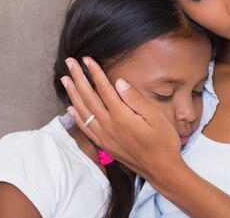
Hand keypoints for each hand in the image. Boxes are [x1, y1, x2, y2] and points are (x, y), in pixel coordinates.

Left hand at [61, 57, 181, 180]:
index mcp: (122, 117)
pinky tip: (71, 108)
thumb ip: (135, 99)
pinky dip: (77, 116)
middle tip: (70, 62)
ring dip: (73, 94)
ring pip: (83, 112)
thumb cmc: (164, 141)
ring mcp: (105, 137)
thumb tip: (119, 82)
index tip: (87, 60)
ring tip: (66, 80)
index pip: (104, 89)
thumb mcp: (156, 117)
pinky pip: (86, 128)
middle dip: (79, 78)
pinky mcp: (105, 145)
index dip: (94, 73)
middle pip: (89, 98)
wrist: (162, 169)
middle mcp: (109, 126)